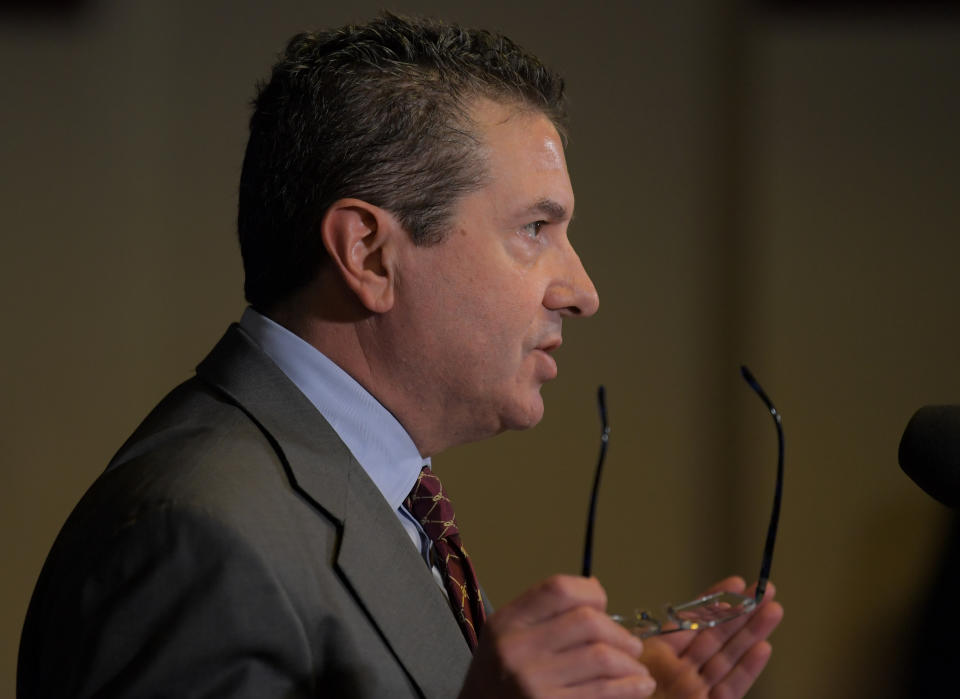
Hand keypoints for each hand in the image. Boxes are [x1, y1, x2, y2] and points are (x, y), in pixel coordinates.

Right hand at [460, 574, 656, 698]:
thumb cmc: (499, 677)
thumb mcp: (507, 635)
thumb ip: (544, 613)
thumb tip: (595, 588)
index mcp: (506, 622)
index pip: (558, 589)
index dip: (591, 593)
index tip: (604, 606)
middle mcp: (516, 649)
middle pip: (587, 622)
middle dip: (618, 633)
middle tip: (631, 644)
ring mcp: (532, 683)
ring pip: (601, 658)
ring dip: (629, 662)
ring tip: (636, 667)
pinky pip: (602, 691)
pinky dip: (629, 687)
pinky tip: (640, 685)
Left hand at [639, 577, 782, 698]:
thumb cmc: (615, 691)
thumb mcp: (627, 660)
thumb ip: (646, 639)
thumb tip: (652, 605)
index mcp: (659, 656)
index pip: (693, 622)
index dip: (715, 602)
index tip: (737, 582)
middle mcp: (682, 672)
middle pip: (719, 636)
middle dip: (744, 613)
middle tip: (766, 588)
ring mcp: (696, 692)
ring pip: (730, 657)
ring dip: (753, 633)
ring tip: (774, 608)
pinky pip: (731, 688)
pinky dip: (748, 670)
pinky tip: (764, 649)